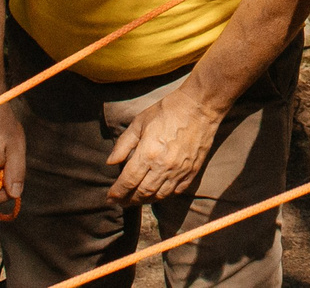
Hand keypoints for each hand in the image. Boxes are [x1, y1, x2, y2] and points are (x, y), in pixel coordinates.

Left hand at [106, 85, 223, 204]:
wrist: (199, 107)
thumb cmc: (167, 111)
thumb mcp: (139, 122)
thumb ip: (123, 144)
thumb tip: (110, 162)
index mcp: (148, 153)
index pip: (128, 181)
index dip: (117, 193)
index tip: (110, 198)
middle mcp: (163, 167)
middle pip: (142, 193)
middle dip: (128, 200)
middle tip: (120, 202)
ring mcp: (179, 172)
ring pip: (158, 196)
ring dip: (144, 200)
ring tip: (135, 200)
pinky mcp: (192, 172)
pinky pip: (175, 192)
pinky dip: (163, 196)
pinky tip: (156, 193)